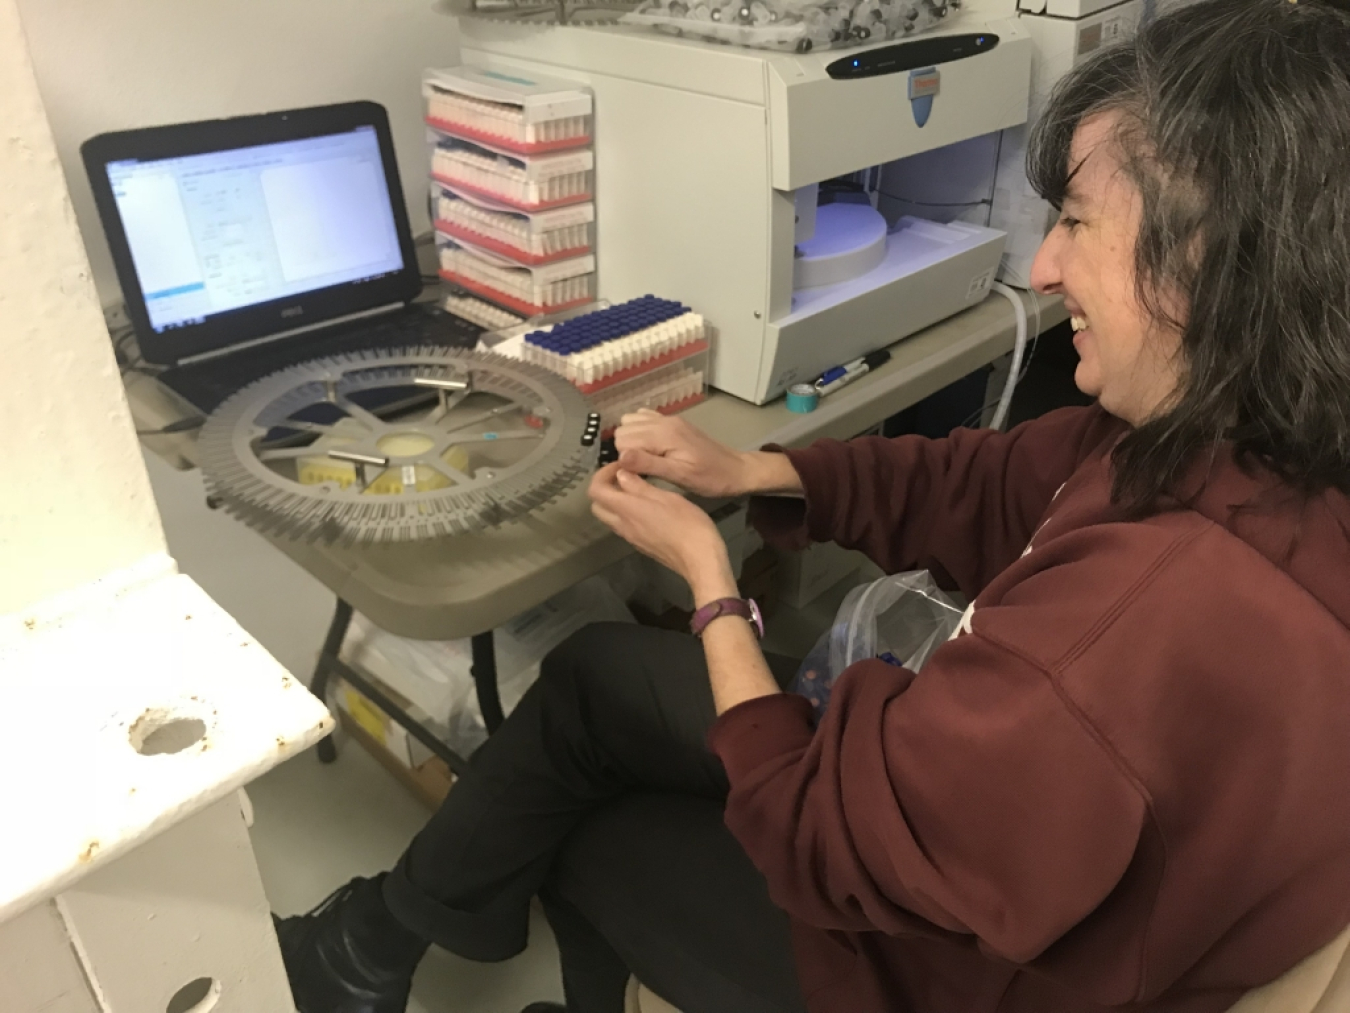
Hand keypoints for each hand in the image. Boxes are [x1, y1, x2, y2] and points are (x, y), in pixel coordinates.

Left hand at [589, 463, 736, 595]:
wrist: (700, 560)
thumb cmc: (688, 524)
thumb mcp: (667, 498)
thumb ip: (640, 487)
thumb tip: (620, 475)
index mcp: (627, 510)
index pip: (596, 491)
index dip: (602, 474)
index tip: (620, 466)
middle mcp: (623, 526)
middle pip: (598, 506)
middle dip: (605, 488)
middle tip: (625, 477)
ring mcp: (631, 538)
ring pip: (610, 517)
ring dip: (616, 501)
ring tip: (638, 489)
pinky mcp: (641, 545)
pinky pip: (624, 527)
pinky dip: (626, 514)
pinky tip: (647, 508)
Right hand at [613, 410, 757, 497]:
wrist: (735, 469)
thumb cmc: (709, 478)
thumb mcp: (680, 476)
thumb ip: (649, 464)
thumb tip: (621, 456)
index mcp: (664, 434)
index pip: (622, 439)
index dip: (624, 459)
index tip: (636, 474)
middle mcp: (663, 421)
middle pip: (623, 429)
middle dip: (625, 450)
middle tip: (641, 469)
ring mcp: (668, 419)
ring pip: (630, 422)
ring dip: (631, 440)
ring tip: (645, 460)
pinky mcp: (672, 422)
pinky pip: (644, 418)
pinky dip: (640, 432)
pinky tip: (650, 449)